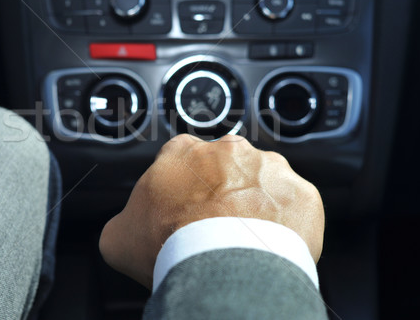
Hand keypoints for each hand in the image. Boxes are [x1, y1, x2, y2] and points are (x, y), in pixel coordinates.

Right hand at [99, 134, 324, 288]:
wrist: (221, 269)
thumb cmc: (168, 246)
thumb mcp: (118, 236)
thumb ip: (123, 221)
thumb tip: (126, 230)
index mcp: (183, 152)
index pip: (181, 160)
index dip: (181, 188)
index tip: (182, 211)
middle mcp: (228, 150)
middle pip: (225, 168)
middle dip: (222, 192)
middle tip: (215, 227)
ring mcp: (269, 168)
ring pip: (263, 182)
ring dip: (257, 203)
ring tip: (247, 239)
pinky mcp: (301, 193)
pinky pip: (295, 206)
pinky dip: (287, 223)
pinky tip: (272, 244)